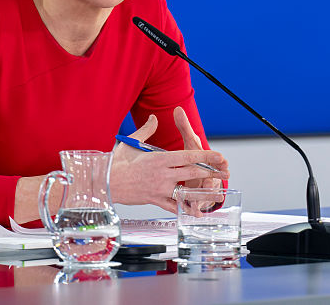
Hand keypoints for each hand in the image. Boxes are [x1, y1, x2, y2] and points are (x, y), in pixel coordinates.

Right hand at [110, 113, 228, 213]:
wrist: (104, 183)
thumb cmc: (117, 162)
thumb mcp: (132, 142)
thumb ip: (147, 130)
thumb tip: (154, 118)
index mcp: (159, 158)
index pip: (188, 156)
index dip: (206, 156)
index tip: (219, 156)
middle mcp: (162, 174)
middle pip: (191, 172)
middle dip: (210, 172)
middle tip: (224, 171)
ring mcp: (159, 189)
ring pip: (186, 190)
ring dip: (202, 190)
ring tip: (216, 191)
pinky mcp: (154, 200)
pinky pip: (173, 206)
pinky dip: (185, 208)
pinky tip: (196, 210)